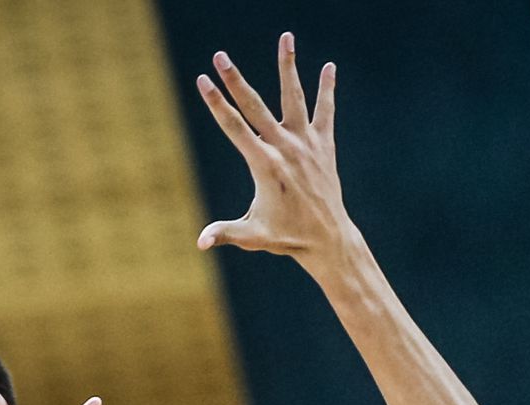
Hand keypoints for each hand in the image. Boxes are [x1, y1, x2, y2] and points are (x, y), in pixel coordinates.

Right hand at [195, 33, 350, 266]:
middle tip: (220, 56)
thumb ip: (225, 233)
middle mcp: (285, 148)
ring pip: (294, 97)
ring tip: (285, 37)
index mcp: (264, 165)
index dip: (216, 103)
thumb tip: (200, 243)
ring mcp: (306, 143)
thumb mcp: (252, 235)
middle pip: (255, 106)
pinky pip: (325, 112)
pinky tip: (329, 67)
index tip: (202, 80)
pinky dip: (327, 90)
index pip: (234, 127)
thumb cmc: (286, 237)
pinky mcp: (323, 145)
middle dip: (235, 79)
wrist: (328, 238)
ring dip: (288, 66)